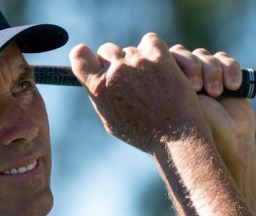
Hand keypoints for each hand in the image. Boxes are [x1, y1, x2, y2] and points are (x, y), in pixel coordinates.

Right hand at [69, 33, 207, 152]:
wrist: (176, 135)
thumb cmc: (143, 133)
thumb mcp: (112, 121)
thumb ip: (101, 97)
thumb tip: (95, 81)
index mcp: (99, 88)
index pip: (79, 56)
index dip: (84, 56)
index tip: (92, 61)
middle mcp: (116, 71)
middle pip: (107, 49)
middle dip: (114, 60)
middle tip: (127, 76)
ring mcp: (137, 61)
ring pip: (131, 48)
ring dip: (137, 60)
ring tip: (150, 81)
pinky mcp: (159, 56)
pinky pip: (150, 40)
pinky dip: (153, 50)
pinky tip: (159, 65)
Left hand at [169, 45, 255, 164]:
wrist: (227, 141)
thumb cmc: (196, 131)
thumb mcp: (176, 106)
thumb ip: (167, 83)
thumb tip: (159, 58)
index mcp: (166, 85)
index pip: (167, 58)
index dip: (179, 64)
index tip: (189, 86)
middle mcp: (183, 79)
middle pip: (186, 54)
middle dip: (195, 67)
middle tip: (198, 88)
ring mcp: (204, 76)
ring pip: (206, 56)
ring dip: (213, 71)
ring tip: (217, 93)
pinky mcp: (225, 75)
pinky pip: (225, 59)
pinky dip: (230, 70)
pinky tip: (232, 87)